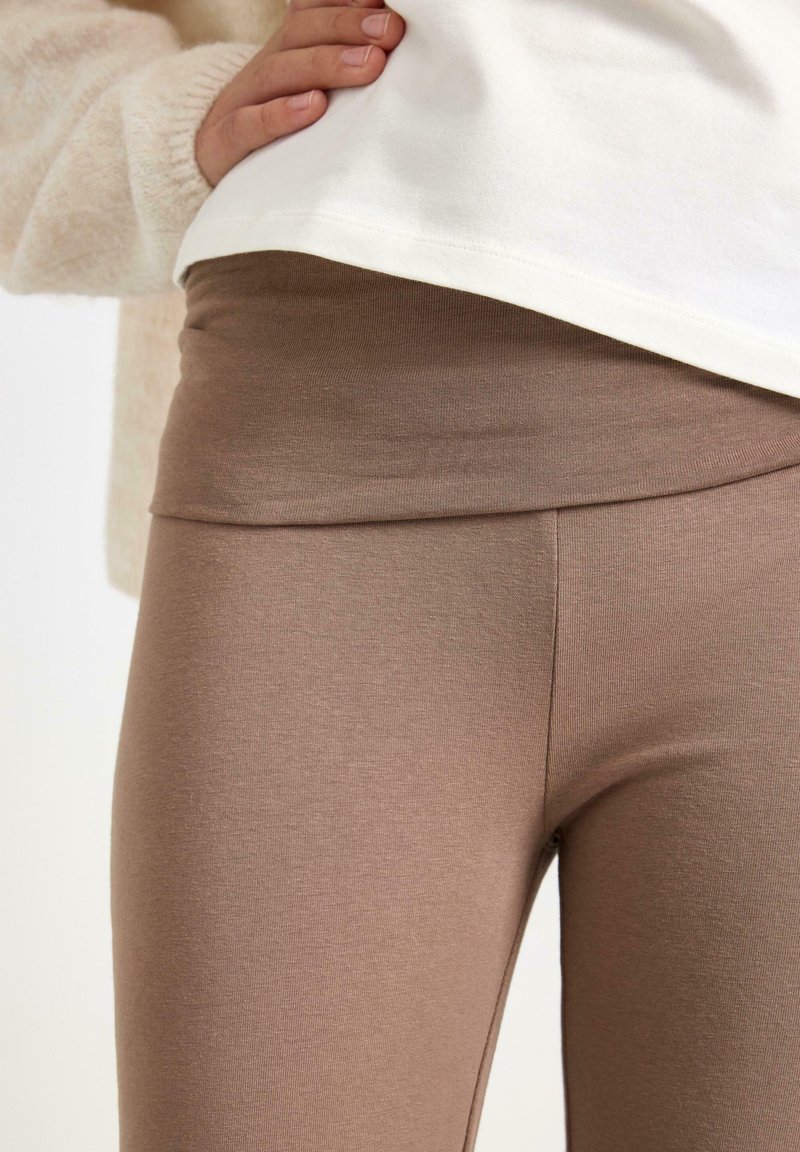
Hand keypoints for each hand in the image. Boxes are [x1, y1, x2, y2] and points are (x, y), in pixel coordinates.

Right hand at [195, 0, 405, 186]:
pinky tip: (314, 107)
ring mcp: (239, 103)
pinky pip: (247, 124)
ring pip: (278, 72)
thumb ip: (336, 66)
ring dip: (327, 64)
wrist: (205, 171)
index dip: (346, 5)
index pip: (310, 12)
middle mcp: (262, 69)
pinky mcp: (223, 144)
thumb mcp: (305, 94)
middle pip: (300, 34)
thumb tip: (388, 38)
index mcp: (283, 52)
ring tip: (370, 65)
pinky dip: (280, 114)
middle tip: (391, 31)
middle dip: (348, 28)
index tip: (390, 8)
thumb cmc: (276, 134)